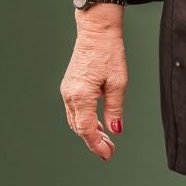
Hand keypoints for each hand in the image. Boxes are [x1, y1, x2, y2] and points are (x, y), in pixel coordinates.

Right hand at [60, 7, 127, 160]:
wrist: (96, 31)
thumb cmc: (108, 52)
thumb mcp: (118, 83)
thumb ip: (115, 109)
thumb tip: (115, 130)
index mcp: (81, 95)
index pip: (87, 129)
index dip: (97, 145)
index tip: (107, 154)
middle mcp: (70, 94)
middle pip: (79, 127)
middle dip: (93, 141)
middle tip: (109, 150)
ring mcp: (67, 90)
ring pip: (75, 120)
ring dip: (89, 132)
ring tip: (106, 139)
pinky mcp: (69, 86)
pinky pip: (74, 110)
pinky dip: (85, 120)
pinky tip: (98, 123)